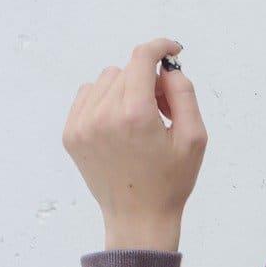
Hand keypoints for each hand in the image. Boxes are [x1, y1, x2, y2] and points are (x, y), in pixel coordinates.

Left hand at [62, 37, 206, 250]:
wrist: (138, 219)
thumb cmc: (170, 182)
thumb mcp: (194, 138)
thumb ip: (184, 94)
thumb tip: (167, 69)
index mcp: (135, 115)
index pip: (141, 58)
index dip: (159, 48)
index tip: (172, 51)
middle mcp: (103, 116)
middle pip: (126, 70)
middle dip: (147, 80)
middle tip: (162, 109)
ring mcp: (82, 125)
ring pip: (105, 80)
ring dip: (125, 90)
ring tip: (140, 121)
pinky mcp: (71, 134)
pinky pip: (87, 96)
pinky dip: (105, 101)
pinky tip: (120, 125)